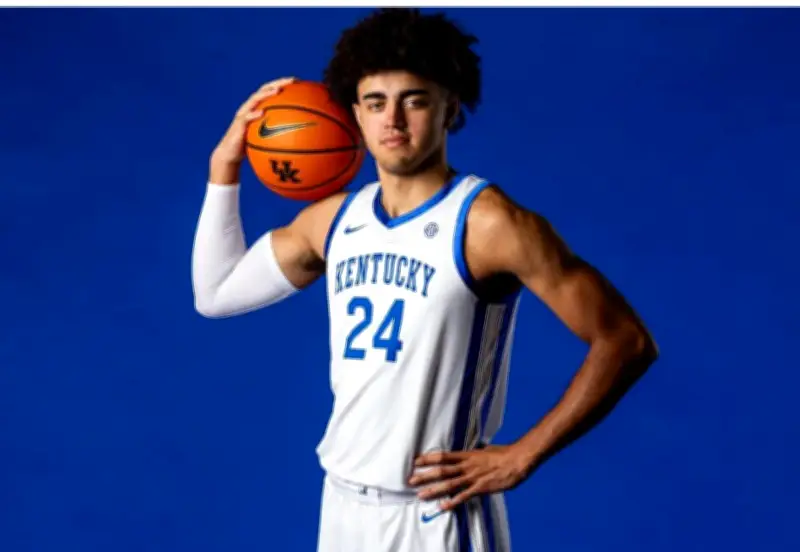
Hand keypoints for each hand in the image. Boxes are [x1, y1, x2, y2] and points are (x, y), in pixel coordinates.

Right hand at [209, 76, 295, 183]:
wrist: (230, 153)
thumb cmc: (250, 145)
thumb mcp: (266, 137)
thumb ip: (278, 132)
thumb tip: (299, 136)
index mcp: (258, 107)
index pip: (270, 91)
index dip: (283, 84)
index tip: (297, 81)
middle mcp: (250, 107)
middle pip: (264, 90)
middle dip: (278, 83)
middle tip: (291, 80)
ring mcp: (243, 114)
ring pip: (254, 100)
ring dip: (266, 94)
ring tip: (277, 91)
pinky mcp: (238, 125)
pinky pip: (246, 118)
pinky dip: (253, 114)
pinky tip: (262, 113)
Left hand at [408, 445, 531, 509]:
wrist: (518, 460)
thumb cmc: (503, 454)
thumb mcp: (484, 450)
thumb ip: (473, 454)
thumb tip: (468, 453)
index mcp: (467, 455)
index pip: (443, 456)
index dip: (428, 459)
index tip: (415, 461)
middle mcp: (467, 465)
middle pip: (441, 470)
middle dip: (425, 476)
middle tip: (410, 480)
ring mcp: (473, 477)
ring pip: (449, 484)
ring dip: (434, 490)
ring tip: (421, 495)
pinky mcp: (481, 488)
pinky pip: (464, 496)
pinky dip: (453, 501)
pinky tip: (443, 506)